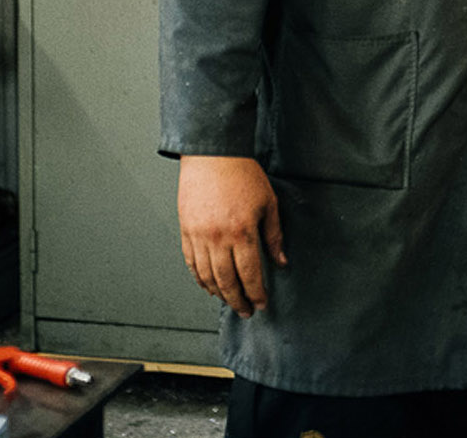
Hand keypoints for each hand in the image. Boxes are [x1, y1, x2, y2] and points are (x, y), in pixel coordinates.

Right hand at [177, 155, 285, 316]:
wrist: (213, 155)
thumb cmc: (243, 175)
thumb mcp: (268, 203)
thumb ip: (274, 235)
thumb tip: (281, 261)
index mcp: (242, 231)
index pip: (249, 274)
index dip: (256, 293)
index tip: (261, 304)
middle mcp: (218, 238)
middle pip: (227, 281)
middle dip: (238, 300)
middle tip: (245, 311)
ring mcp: (199, 236)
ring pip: (206, 276)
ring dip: (218, 293)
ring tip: (229, 301)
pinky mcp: (185, 231)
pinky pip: (190, 263)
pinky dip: (199, 278)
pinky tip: (208, 286)